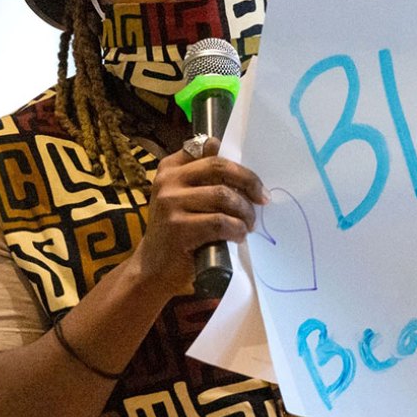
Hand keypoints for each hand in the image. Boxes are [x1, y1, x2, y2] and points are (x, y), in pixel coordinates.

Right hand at [138, 137, 268, 294]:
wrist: (154, 268)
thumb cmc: (177, 231)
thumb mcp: (183, 198)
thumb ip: (202, 178)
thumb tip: (230, 158)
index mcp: (170, 168)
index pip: (207, 148)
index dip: (235, 163)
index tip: (251, 182)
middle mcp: (167, 181)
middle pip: (219, 167)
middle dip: (248, 181)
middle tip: (262, 198)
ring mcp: (170, 203)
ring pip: (223, 196)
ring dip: (244, 212)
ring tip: (249, 224)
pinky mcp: (179, 228)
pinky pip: (220, 222)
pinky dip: (237, 229)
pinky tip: (238, 236)